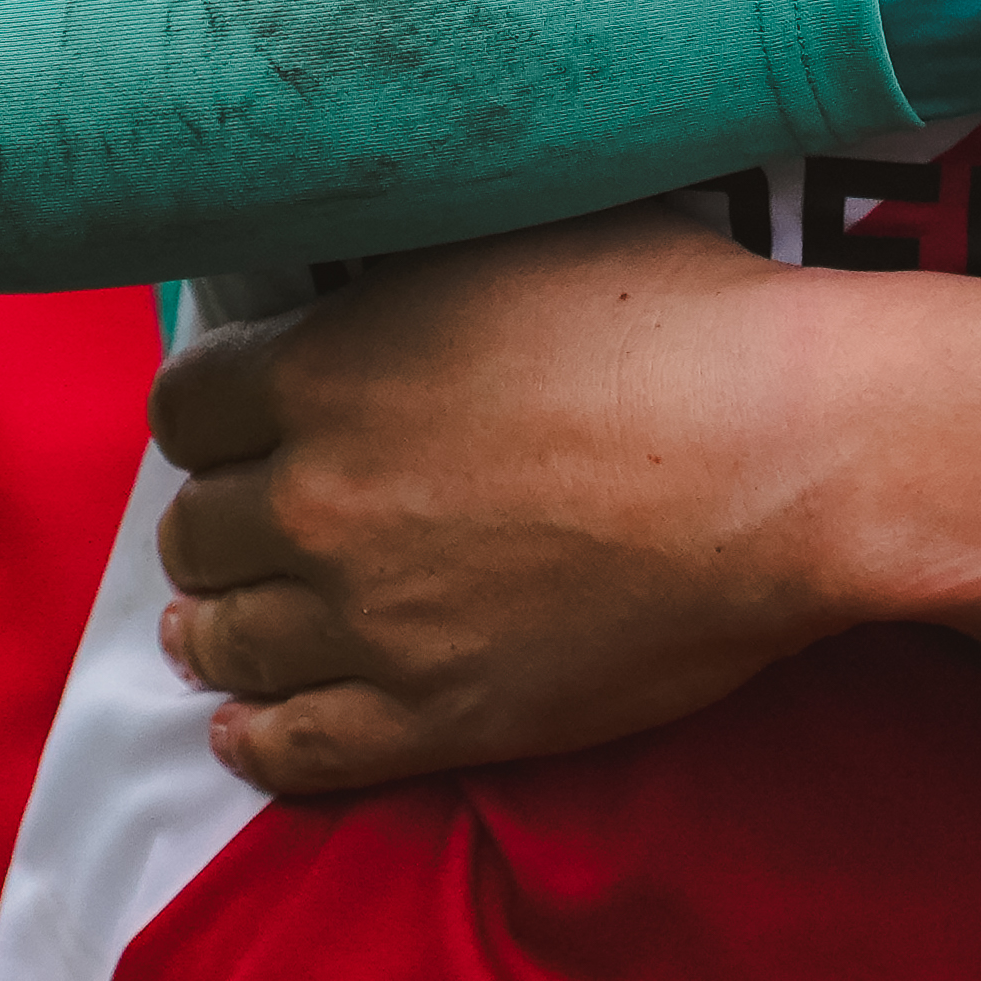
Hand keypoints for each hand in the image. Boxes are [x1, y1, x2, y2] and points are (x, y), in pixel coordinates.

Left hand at [149, 214, 980, 798]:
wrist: (792, 459)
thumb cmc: (685, 320)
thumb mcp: (524, 231)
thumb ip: (412, 268)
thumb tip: (374, 266)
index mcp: (329, 366)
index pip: (189, 405)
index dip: (213, 413)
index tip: (240, 424)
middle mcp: (322, 497)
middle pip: (198, 529)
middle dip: (222, 520)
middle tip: (254, 522)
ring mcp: (371, 619)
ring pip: (229, 641)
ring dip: (221, 628)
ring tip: (226, 626)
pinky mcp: (434, 717)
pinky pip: (295, 748)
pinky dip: (258, 737)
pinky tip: (252, 723)